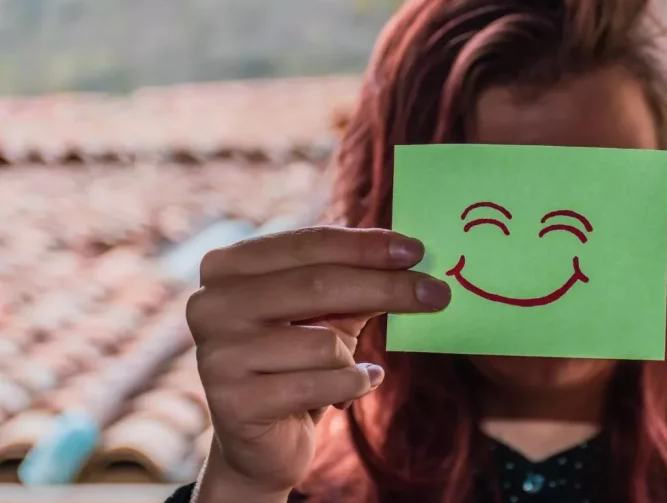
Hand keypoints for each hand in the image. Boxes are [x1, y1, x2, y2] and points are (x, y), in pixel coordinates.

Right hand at [186, 227, 449, 497]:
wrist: (264, 439)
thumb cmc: (299, 358)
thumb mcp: (327, 311)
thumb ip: (356, 279)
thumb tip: (411, 254)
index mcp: (228, 267)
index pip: (308, 244)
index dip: (365, 245)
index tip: (416, 250)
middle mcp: (210, 304)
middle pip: (318, 285)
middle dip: (387, 287)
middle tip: (438, 293)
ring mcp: (216, 355)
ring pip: (324, 342)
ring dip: (355, 357)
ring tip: (353, 368)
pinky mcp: (233, 403)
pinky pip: (322, 385)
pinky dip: (352, 386)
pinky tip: (350, 391)